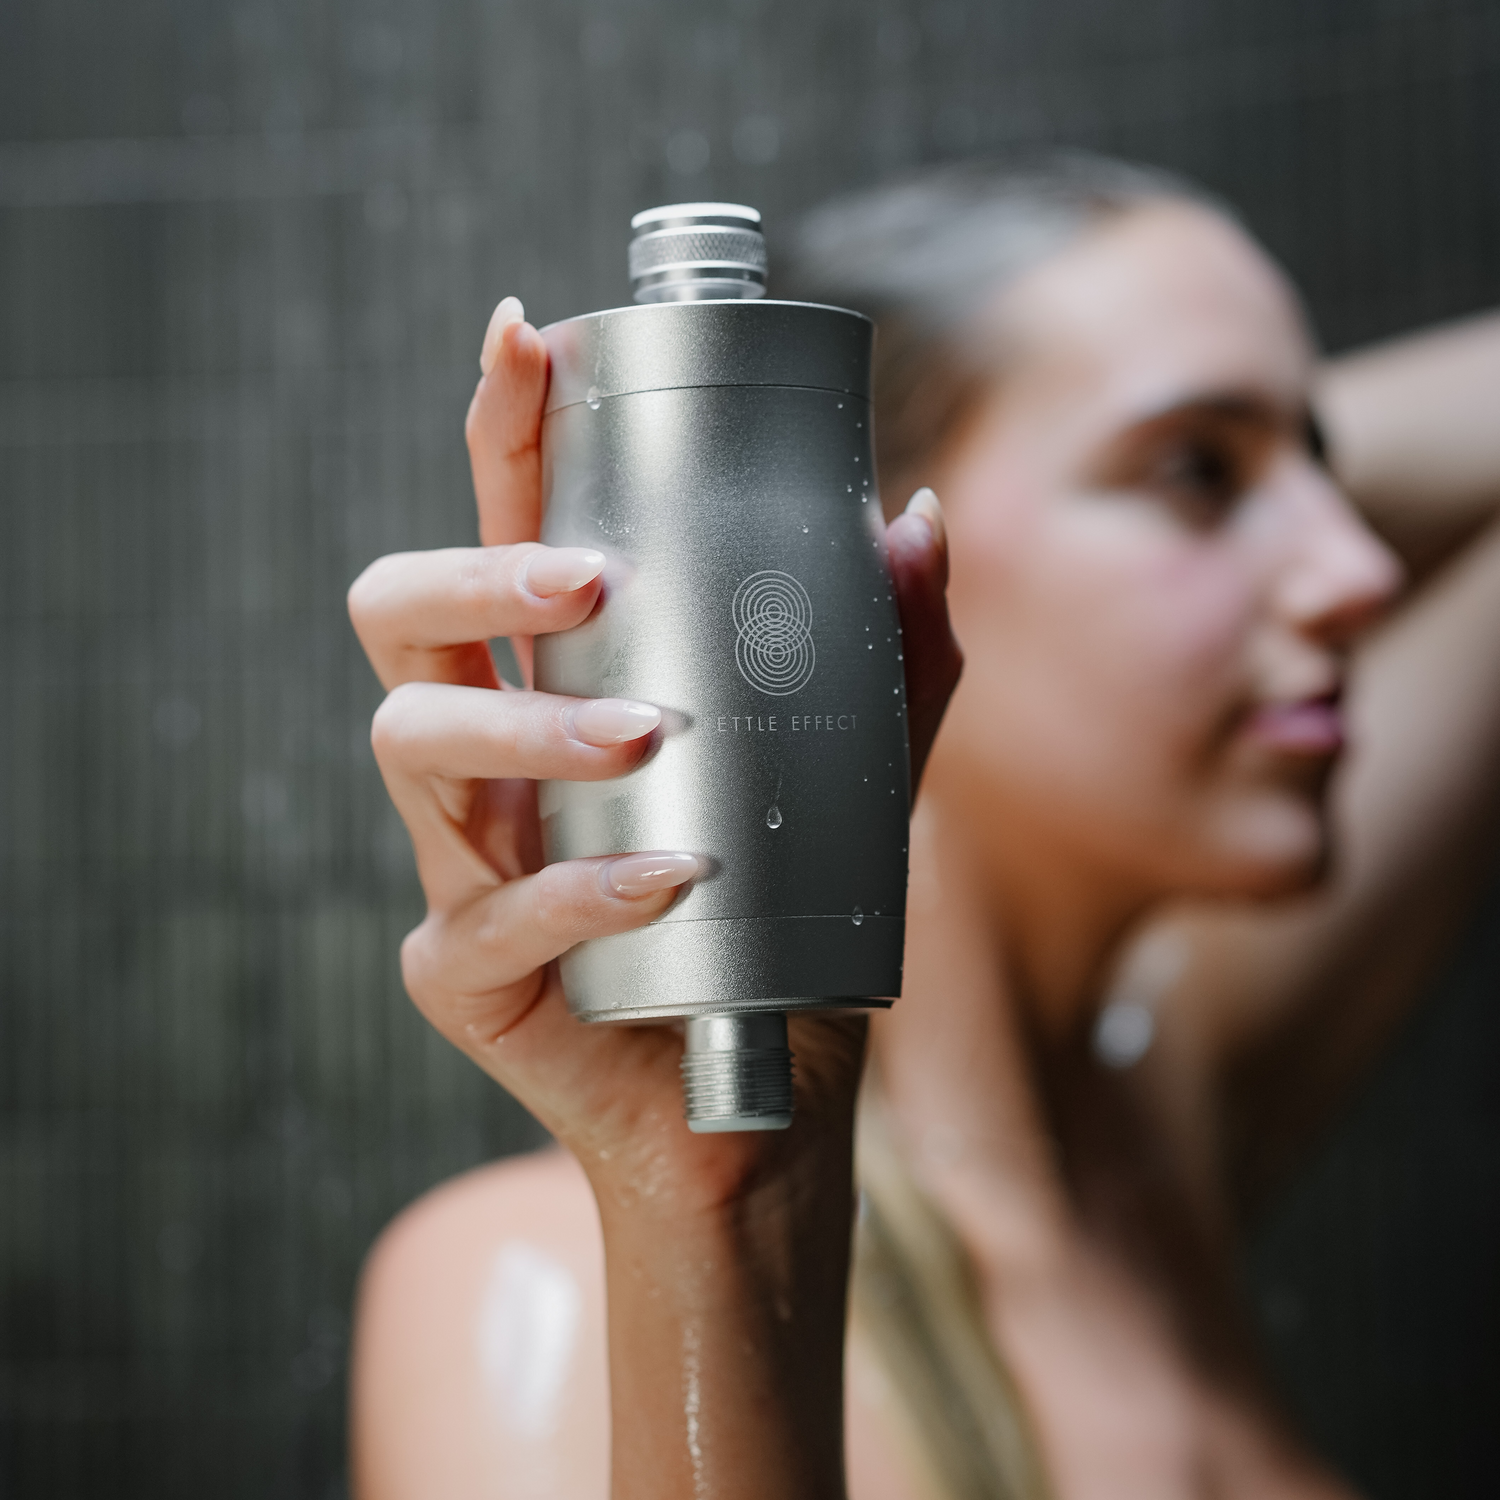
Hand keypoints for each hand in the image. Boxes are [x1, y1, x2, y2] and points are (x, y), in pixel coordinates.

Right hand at [348, 297, 960, 1209]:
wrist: (758, 1103)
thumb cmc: (781, 922)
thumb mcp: (852, 781)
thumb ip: (888, 662)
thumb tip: (917, 519)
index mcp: (559, 691)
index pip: (503, 534)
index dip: (501, 431)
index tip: (524, 335)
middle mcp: (488, 762)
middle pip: (399, 618)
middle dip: (473, 571)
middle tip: (590, 579)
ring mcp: (461, 866)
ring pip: (411, 748)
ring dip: (526, 729)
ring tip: (644, 735)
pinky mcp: (466, 975)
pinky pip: (485, 916)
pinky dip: (579, 888)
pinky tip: (670, 879)